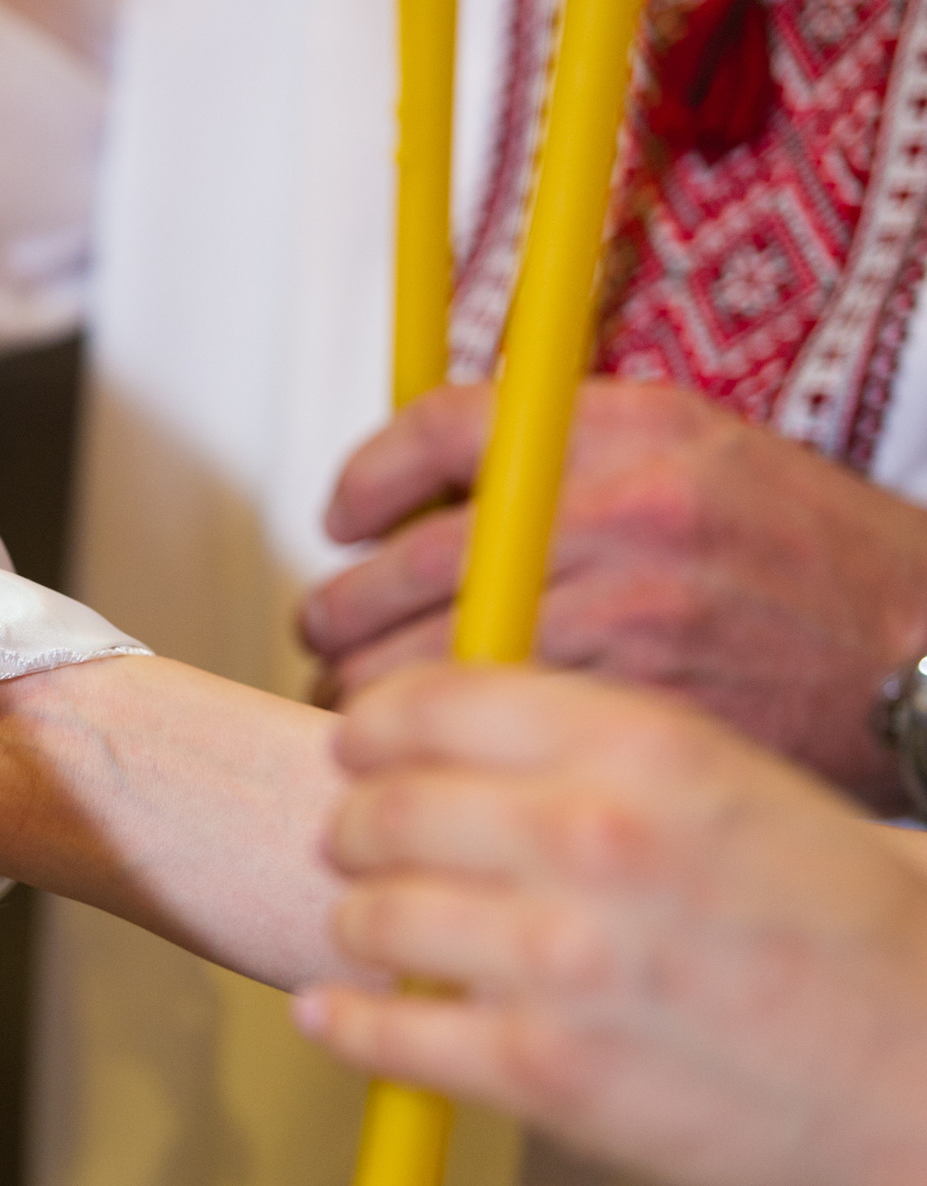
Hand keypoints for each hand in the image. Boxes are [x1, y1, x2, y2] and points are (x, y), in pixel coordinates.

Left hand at [297, 665, 926, 1185]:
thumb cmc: (855, 931)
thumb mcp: (734, 778)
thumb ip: (595, 746)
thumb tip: (461, 731)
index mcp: (640, 748)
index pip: (431, 699)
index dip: (372, 724)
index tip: (355, 744)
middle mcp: (591, 838)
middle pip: (383, 806)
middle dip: (355, 825)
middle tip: (356, 841)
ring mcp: (560, 959)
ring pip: (372, 915)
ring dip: (359, 922)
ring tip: (373, 926)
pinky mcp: (545, 1070)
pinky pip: (387, 1033)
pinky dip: (345, 1023)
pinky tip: (337, 1010)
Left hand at [300, 381, 926, 811]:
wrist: (919, 646)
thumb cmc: (800, 550)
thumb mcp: (694, 449)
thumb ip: (564, 452)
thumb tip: (418, 492)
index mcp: (627, 431)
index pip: (437, 429)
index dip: (363, 478)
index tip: (340, 519)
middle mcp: (620, 513)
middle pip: (406, 564)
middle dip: (336, 610)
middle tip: (319, 633)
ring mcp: (628, 618)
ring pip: (428, 663)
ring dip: (363, 692)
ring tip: (353, 705)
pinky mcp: (633, 712)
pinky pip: (486, 734)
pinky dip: (436, 751)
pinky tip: (426, 756)